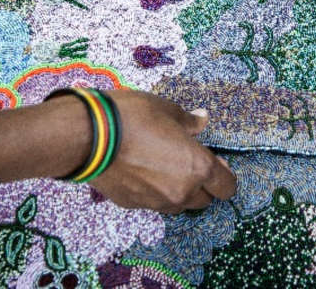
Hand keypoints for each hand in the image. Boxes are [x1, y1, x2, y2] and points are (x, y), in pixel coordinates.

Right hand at [87, 91, 236, 213]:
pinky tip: (141, 171)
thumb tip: (202, 120)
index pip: (226, 187)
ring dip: (179, 191)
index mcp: (198, 167)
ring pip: (179, 205)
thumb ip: (189, 122)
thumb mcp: (167, 110)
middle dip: (202, 185)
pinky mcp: (134, 205)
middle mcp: (181, 191)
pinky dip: (153, 191)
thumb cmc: (133, 118)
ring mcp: (156, 202)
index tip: (216, 162)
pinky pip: (153, 203)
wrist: (90, 137)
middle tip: (188, 162)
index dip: (224, 175)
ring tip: (164, 167)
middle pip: (204, 200)